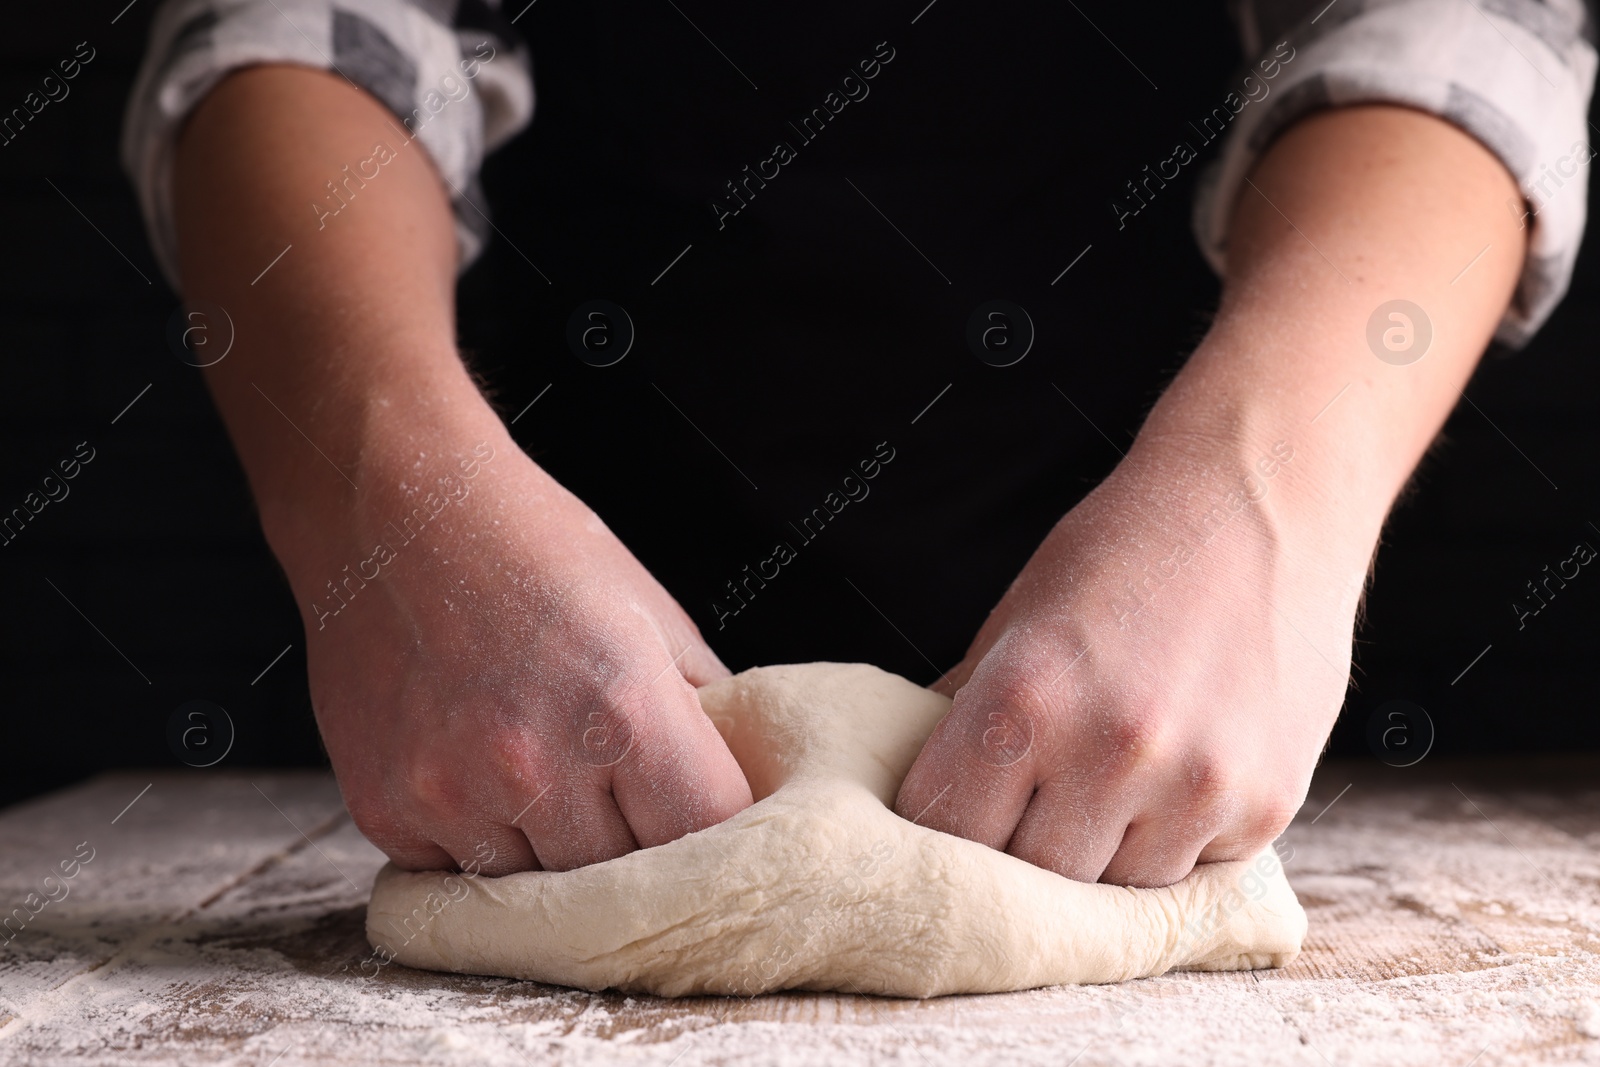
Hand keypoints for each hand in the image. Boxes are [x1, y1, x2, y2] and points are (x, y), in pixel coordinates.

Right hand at [271, 416, 751, 874]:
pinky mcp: (389, 812)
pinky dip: (478, 844)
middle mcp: (537, 766)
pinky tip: (475, 770)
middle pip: (624, 882)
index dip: (715, 827)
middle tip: (620, 791)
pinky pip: (458, 877)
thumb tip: (740, 790)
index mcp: (625, 711)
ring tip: (541, 769)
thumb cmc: (536, 549)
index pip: (706, 833)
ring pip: (540, 895)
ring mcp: (453, 796)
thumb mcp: (653, 615)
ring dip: (553, 853)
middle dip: (635, 846)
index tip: (704, 812)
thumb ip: (706, 713)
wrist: (395, 509)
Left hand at [895, 431, 1363, 886]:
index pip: (948, 831)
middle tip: (1034, 808)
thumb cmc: (1123, 552)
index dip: (945, 830)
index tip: (955, 821)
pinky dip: (1174, 840)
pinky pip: (1193, 871)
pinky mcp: (1264, 805)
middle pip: (1032, 880)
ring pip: (1115, 891)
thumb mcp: (1019, 618)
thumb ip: (970, 712)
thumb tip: (921, 793)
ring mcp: (1195, 785)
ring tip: (1113, 782)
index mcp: (1023, 698)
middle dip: (1022, 852)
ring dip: (1103, 854)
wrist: (1259, 501)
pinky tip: (1178, 772)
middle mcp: (1108, 750)